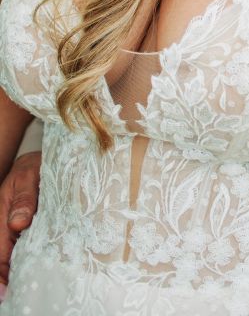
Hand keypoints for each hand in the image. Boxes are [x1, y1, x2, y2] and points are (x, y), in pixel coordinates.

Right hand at [0, 151, 40, 291]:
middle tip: (25, 290)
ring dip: (22, 267)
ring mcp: (15, 227)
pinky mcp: (27, 227)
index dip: (2, 271)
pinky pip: (26, 246)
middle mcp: (4, 224)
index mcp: (0, 215)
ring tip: (34, 283)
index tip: (8, 289)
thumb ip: (24, 199)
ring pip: (15, 254)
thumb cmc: (33, 167)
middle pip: (5, 257)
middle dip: (12, 275)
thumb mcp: (29, 177)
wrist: (39, 160)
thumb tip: (17, 224)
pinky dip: (31, 257)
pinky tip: (42, 266)